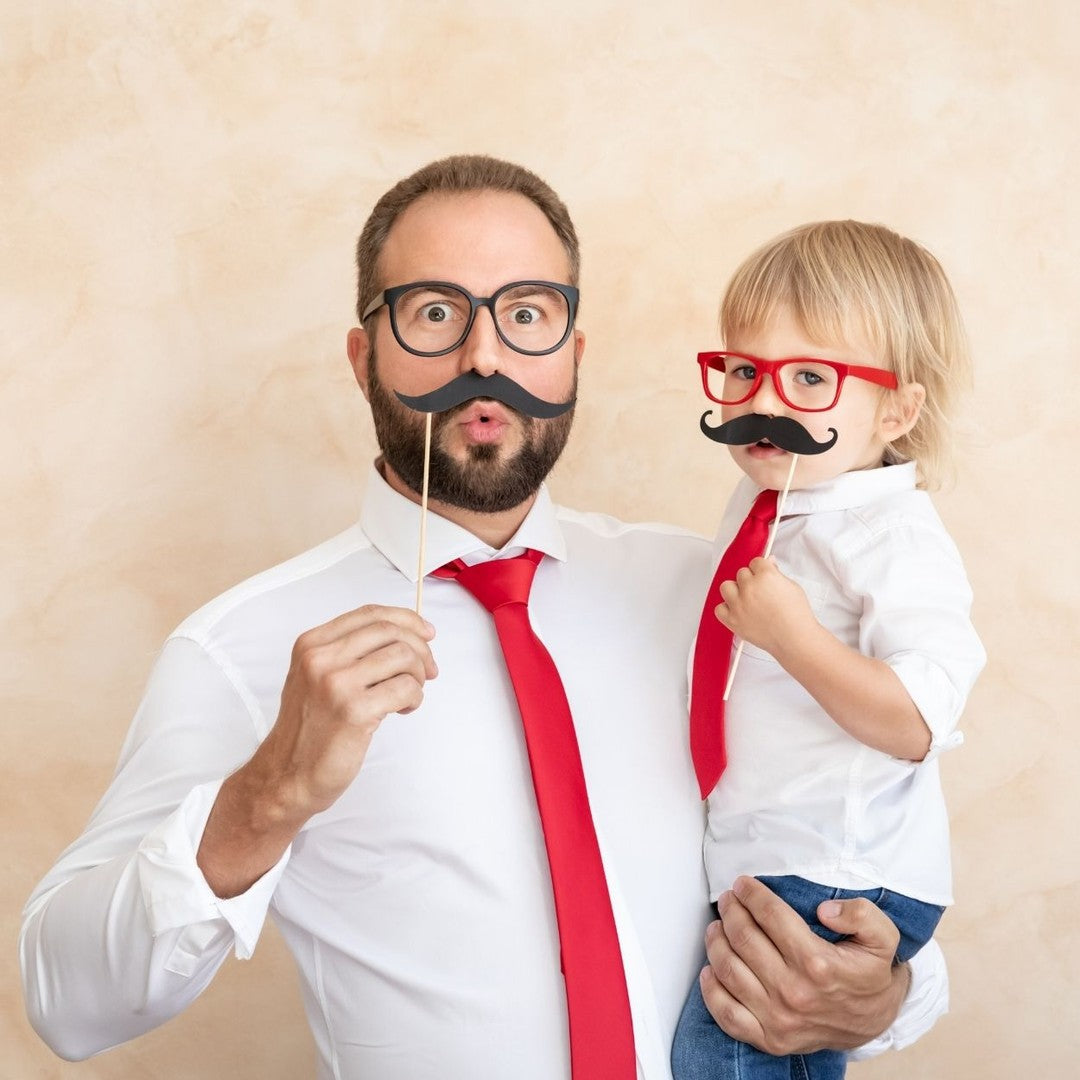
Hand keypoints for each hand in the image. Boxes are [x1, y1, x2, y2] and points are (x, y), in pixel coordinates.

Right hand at [260, 605, 437, 813]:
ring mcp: (336, 684)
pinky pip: (406, 688)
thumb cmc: (310, 728)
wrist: (288, 775)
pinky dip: (415, 698)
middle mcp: (321, 659)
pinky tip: (403, 709)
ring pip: (403, 657)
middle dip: (420, 648)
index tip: (427, 632)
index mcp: (312, 644)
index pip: (370, 614)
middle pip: (390, 632)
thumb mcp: (316, 677)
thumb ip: (351, 652)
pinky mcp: (355, 711)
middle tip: (429, 670)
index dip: (406, 619)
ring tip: (409, 694)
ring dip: (418, 675)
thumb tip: (408, 635)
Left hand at [699, 876, 906, 1053]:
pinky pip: (727, 1015)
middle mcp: (794, 992)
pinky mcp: (770, 1039)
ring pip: (729, 971)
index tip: (742, 883)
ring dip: (716, 942)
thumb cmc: (871, 974)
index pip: (770, 916)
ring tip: (717, 926)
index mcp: (818, 963)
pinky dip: (711, 991)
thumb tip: (825, 910)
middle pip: (743, 938)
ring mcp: (779, 1020)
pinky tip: (710, 970)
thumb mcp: (882, 936)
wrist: (875, 1022)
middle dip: (730, 911)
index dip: (751, 894)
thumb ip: (861, 914)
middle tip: (727, 899)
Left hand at [716, 557, 815, 654]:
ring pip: (726, 586)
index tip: (764, 576)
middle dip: (750, 580)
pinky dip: (726, 609)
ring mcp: (739, 604)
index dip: (762, 570)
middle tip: (760, 592)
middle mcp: (749, 588)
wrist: (794, 639)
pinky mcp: (732, 620)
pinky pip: (719, 608)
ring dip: (734, 591)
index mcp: (766, 576)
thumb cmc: (796, 616)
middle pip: (741, 573)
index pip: (756, 562)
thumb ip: (776, 573)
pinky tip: (737, 611)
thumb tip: (769, 563)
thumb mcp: (792, 587)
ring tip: (746, 599)